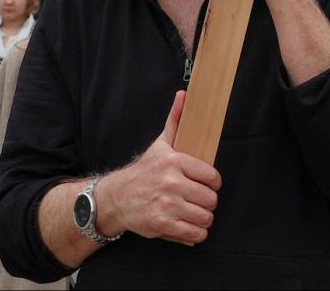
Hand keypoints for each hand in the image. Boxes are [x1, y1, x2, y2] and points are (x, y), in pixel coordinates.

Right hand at [96, 91, 221, 244]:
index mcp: (174, 162)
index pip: (212, 177)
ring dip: (203, 219)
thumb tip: (184, 95)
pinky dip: (196, 233)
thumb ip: (175, 120)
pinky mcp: (162, 224)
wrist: (116, 197)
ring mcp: (166, 205)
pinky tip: (188, 226)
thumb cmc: (143, 172)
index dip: (212, 183)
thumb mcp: (160, 145)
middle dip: (207, 202)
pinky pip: (195, 234)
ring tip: (193, 213)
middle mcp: (171, 183)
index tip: (206, 185)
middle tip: (198, 201)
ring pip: (205, 217)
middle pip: (211, 199)